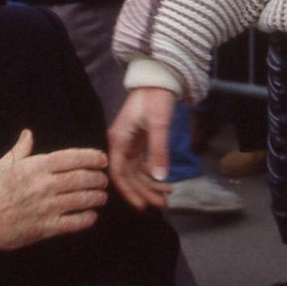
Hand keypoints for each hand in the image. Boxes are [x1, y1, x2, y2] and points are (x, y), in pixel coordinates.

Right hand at [0, 129, 107, 260]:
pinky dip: (86, 219)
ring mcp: (47, 207)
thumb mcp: (1, 165)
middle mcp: (44, 185)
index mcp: (35, 167)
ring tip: (102, 196)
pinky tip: (92, 216)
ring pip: (81, 200)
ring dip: (96, 197)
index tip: (102, 159)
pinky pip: (73, 223)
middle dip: (97, 178)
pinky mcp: (45, 228)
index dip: (90, 157)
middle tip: (104, 179)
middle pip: (81, 178)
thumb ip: (20, 150)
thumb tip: (28, 134)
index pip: (71, 158)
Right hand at [107, 88, 175, 209]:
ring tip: (167, 196)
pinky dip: (152, 174)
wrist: (159, 79)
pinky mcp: (138, 142)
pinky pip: (142, 164)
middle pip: (129, 176)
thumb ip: (158, 151)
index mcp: (118, 140)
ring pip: (136, 172)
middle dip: (144, 191)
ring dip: (150, 185)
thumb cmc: (155, 99)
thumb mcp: (158, 125)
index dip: (129, 192)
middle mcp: (120, 144)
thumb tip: (160, 178)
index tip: (142, 206)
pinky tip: (164, 182)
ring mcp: (129, 143)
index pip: (118, 173)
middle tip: (162, 205)